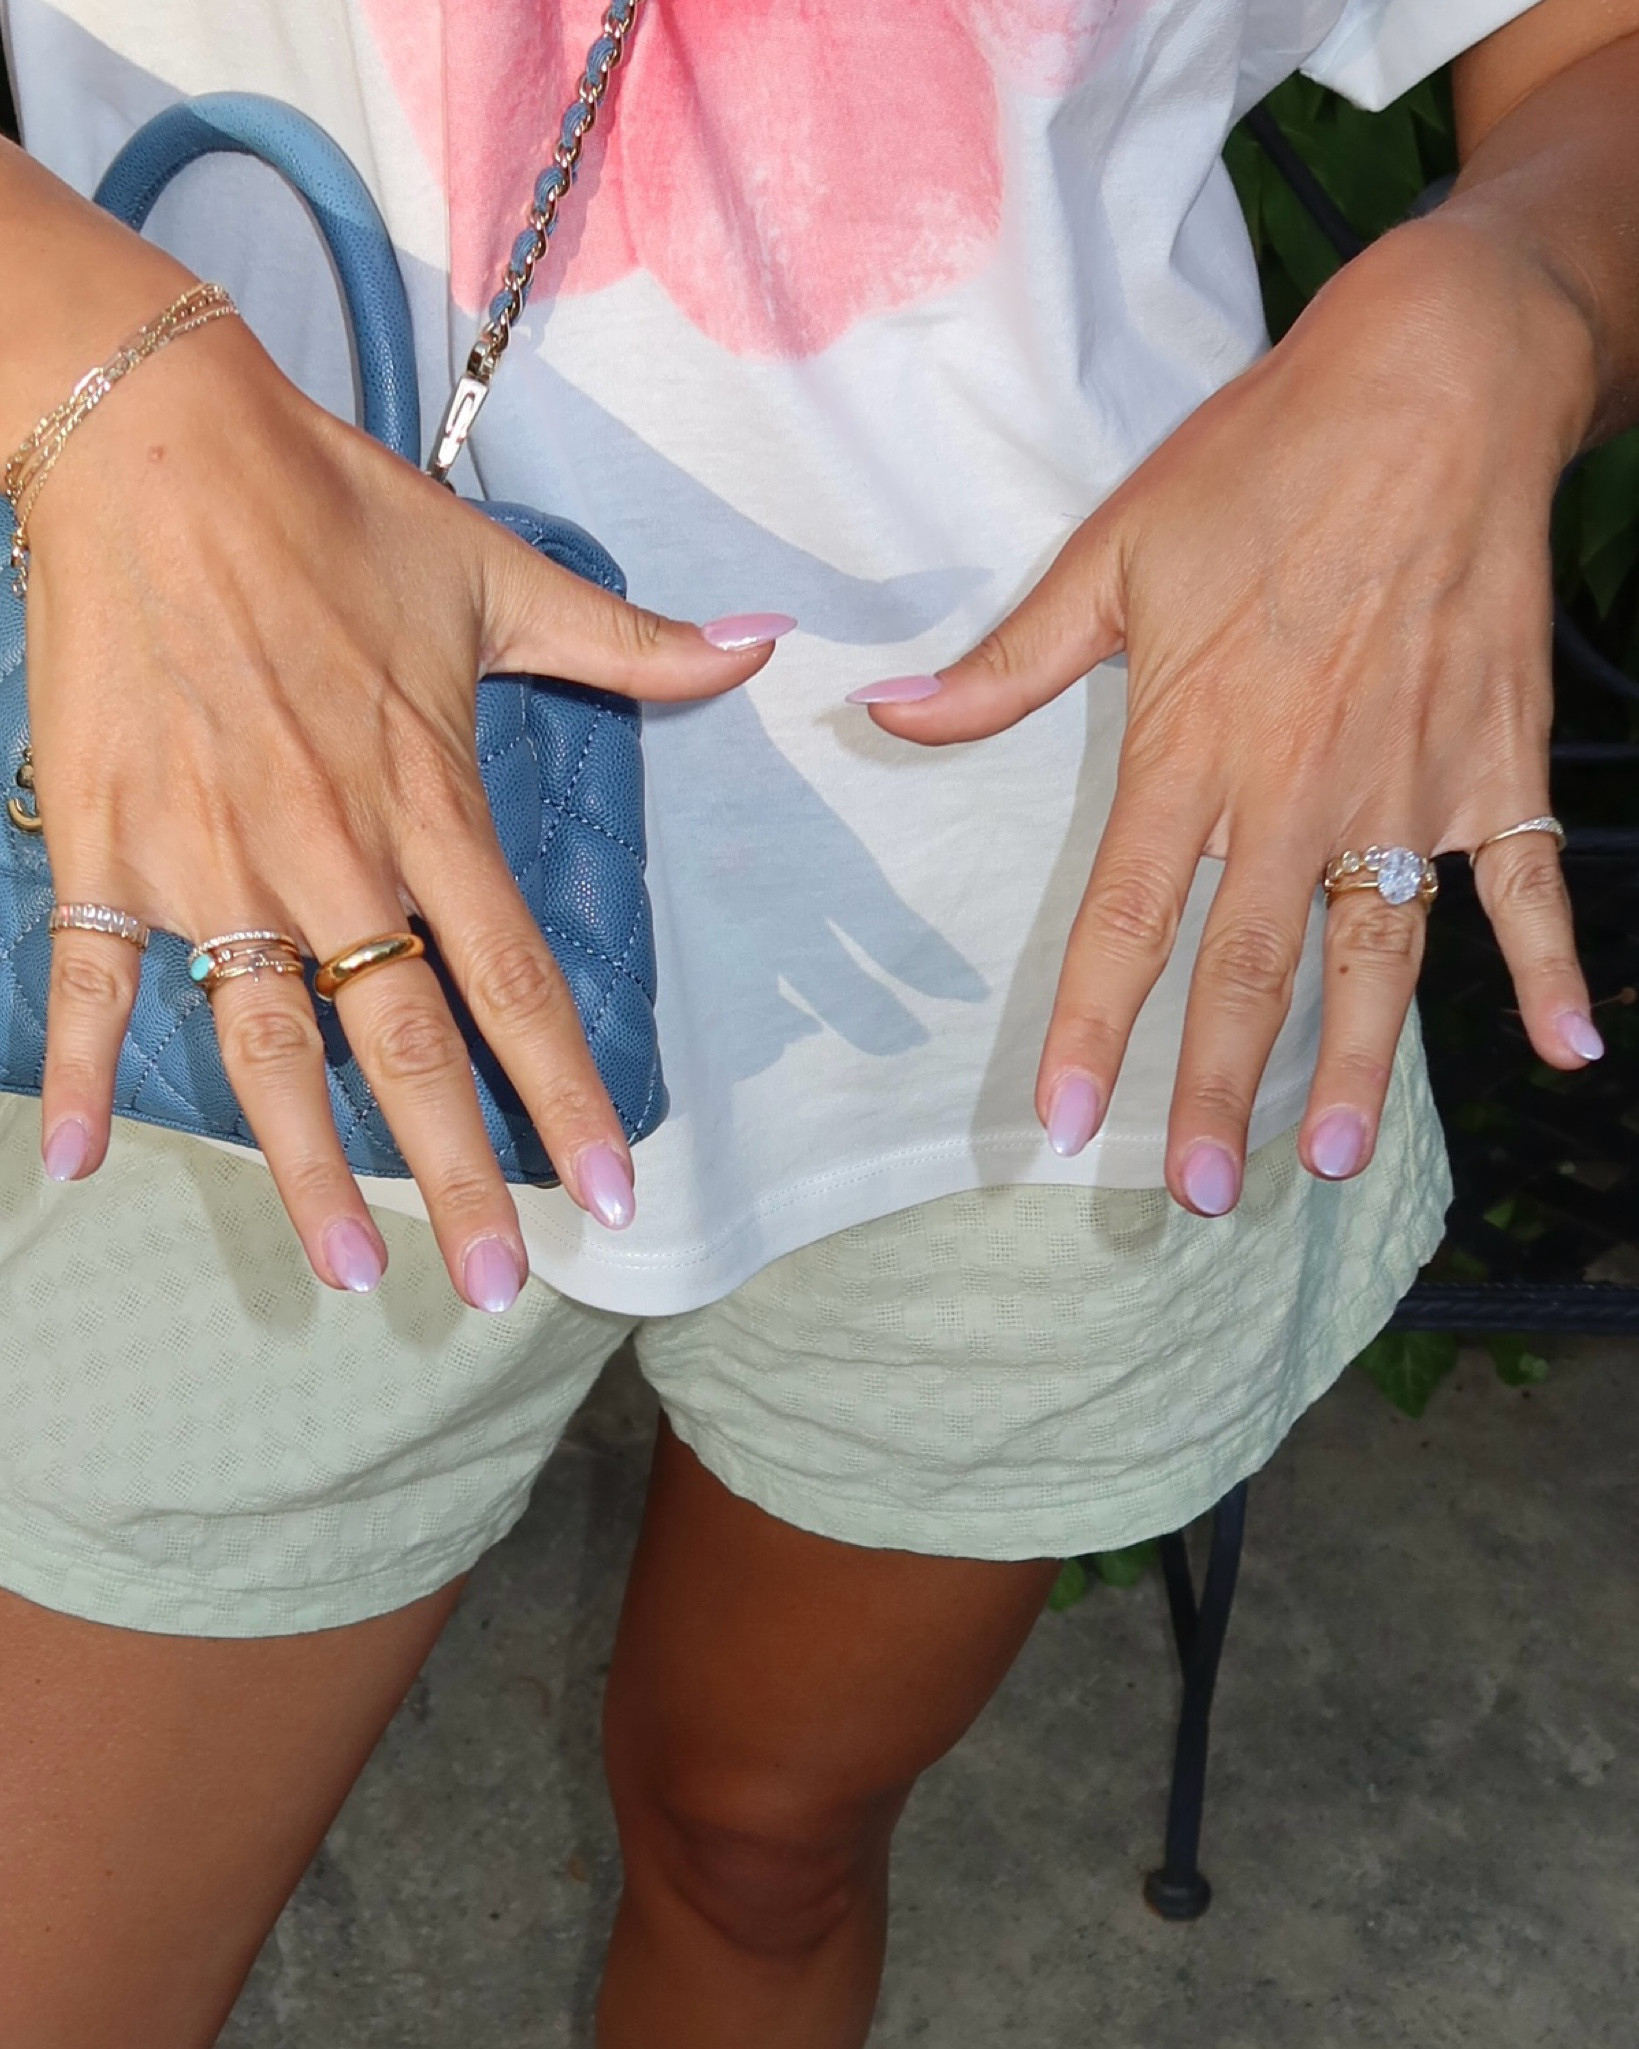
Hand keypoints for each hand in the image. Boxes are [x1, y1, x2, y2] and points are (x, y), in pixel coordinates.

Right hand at [26, 308, 772, 1306]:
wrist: (156, 436)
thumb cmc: (332, 507)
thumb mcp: (499, 576)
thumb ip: (633, 645)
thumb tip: (761, 648)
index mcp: (428, 803)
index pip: (516, 983)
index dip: (569, 1095)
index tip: (616, 1191)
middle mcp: (329, 853)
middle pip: (402, 1047)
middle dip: (458, 1176)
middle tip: (494, 1286)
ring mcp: (212, 854)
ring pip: (262, 1044)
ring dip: (301, 1167)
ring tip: (347, 1267)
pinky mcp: (109, 837)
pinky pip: (94, 974)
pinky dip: (81, 1070)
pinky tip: (78, 1168)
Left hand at [857, 221, 1603, 1213]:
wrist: (1435, 385)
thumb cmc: (1262, 462)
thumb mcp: (1113, 553)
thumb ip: (1007, 664)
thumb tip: (889, 716)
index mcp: (1194, 748)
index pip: (1128, 920)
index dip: (1095, 1029)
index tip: (1068, 1126)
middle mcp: (1300, 789)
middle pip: (1251, 968)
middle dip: (1220, 1088)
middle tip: (1199, 1194)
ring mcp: (1410, 784)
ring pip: (1379, 954)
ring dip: (1356, 1062)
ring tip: (1329, 1159)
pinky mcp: (1497, 762)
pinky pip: (1531, 884)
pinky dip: (1552, 967)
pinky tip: (1568, 1050)